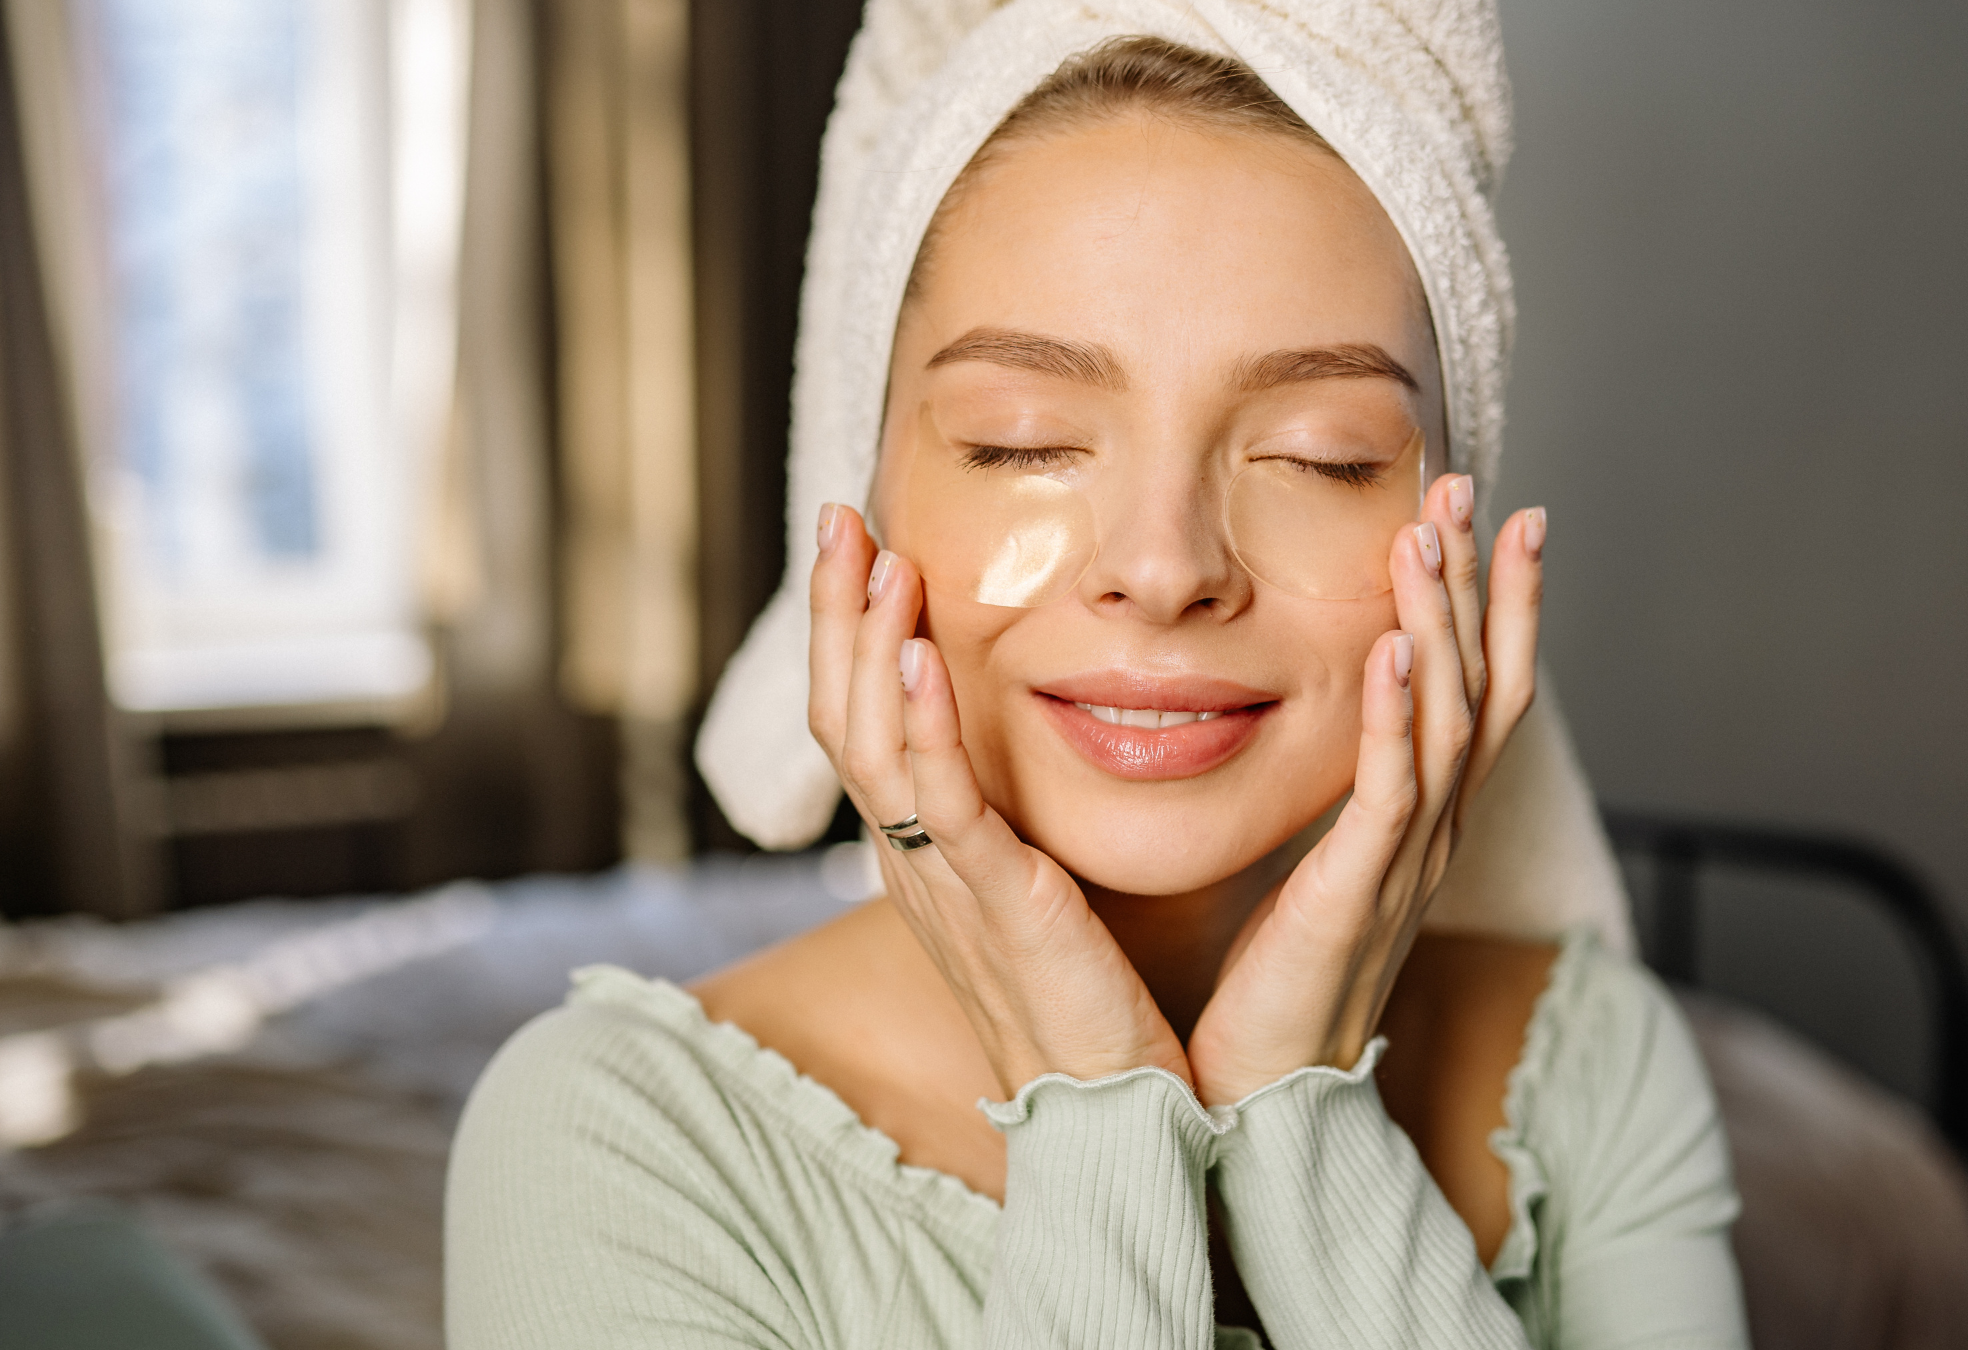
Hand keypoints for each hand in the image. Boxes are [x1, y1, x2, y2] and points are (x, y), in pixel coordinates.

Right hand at [807, 505, 1189, 1095]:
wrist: (1111, 1108)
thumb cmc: (1088, 999)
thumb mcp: (1039, 887)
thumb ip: (1019, 819)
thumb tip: (1032, 745)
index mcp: (923, 852)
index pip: (863, 721)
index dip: (851, 632)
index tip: (865, 545)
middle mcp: (912, 862)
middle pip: (843, 716)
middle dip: (837, 613)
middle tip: (842, 517)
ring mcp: (943, 883)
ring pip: (872, 744)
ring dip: (868, 643)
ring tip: (876, 557)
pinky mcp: (995, 904)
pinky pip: (940, 803)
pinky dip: (923, 724)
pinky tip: (918, 654)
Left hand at [1184, 476, 1542, 1105]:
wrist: (1267, 1104)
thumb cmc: (1274, 990)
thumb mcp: (1316, 874)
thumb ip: (1333, 804)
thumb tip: (1322, 735)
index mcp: (1420, 827)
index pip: (1479, 694)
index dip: (1497, 607)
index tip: (1496, 519)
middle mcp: (1431, 837)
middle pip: (1486, 689)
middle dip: (1484, 586)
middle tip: (1475, 491)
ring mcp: (1406, 866)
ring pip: (1451, 723)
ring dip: (1445, 623)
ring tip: (1431, 536)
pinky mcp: (1358, 895)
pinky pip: (1392, 791)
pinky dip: (1400, 716)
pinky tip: (1395, 647)